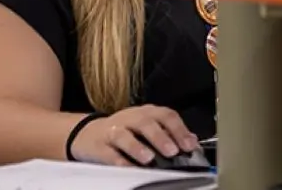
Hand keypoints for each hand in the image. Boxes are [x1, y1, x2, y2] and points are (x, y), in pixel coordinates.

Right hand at [70, 105, 199, 165]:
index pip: (166, 115)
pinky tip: (128, 167)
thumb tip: (192, 142)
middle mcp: (130, 118)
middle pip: (146, 123)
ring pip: (124, 135)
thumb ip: (169, 133)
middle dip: (161, 137)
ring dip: (137, 147)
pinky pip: (109, 153)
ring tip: (149, 158)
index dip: (179, 129)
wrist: (89, 133)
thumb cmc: (125, 131)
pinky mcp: (99, 145)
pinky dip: (118, 161)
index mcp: (147, 112)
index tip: (190, 145)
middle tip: (172, 151)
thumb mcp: (147, 127)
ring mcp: (113, 130)